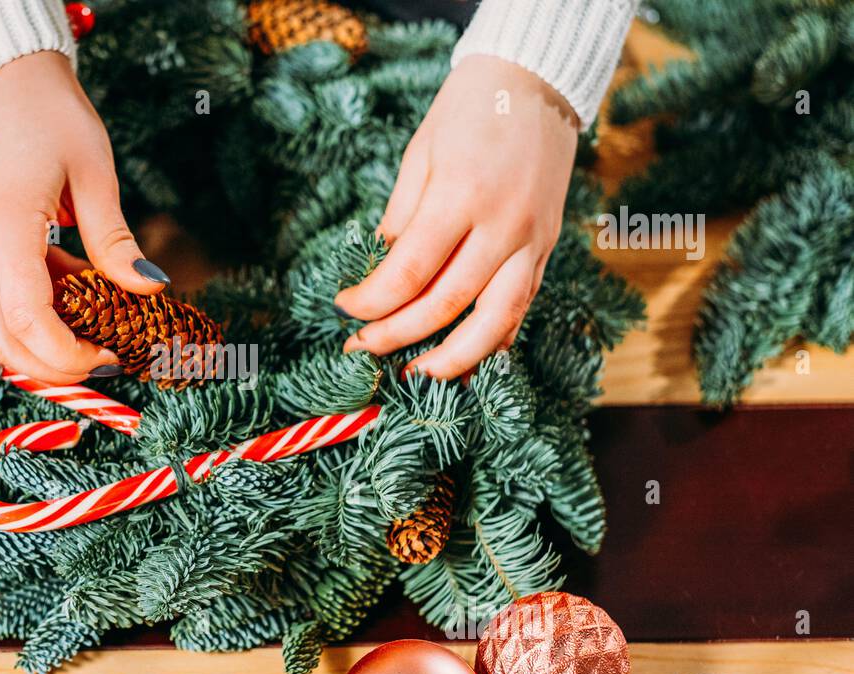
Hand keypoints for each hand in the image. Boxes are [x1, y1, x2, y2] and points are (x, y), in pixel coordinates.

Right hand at [0, 51, 169, 384]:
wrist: (6, 80)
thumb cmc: (53, 115)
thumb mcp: (95, 173)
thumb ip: (116, 241)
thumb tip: (151, 289)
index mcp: (4, 227)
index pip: (26, 319)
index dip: (67, 354)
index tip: (110, 357)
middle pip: (0, 341)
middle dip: (51, 368)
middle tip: (105, 362)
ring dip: (42, 347)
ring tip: (96, 333)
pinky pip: (0, 303)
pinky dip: (38, 317)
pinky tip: (80, 297)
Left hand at [335, 55, 578, 378]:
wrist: (537, 81)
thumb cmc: (468, 109)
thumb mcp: (420, 152)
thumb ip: (402, 214)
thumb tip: (383, 264)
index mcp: (461, 196)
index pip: (408, 271)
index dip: (371, 301)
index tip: (344, 308)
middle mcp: (501, 226)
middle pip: (446, 305)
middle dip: (397, 335)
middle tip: (362, 347)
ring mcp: (531, 241)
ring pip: (495, 322)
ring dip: (454, 358)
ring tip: (417, 374)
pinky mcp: (547, 248)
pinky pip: (520, 307)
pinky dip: (495, 340)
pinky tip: (467, 358)